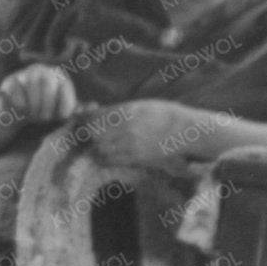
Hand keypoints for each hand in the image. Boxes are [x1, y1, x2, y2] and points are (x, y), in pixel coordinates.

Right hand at [0, 64, 77, 124]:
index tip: (61, 117)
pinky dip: (20, 105)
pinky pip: (16, 94)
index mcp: (59, 75)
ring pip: (31, 90)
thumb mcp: (64, 111)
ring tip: (34, 116)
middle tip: (44, 119)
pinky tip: (21, 110)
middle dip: (47, 107)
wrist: (20, 111)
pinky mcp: (9, 80)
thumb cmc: (47, 110)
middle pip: (48, 87)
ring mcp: (25, 73)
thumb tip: (95, 106)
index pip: (65, 89)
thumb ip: (80, 110)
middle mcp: (43, 69)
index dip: (64, 106)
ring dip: (33, 108)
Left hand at [75, 100, 211, 172]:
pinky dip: (103, 158)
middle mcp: (126, 127)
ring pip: (98, 149)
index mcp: (126, 111)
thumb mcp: (138, 105)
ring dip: (94, 147)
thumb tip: (91, 111)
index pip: (92, 117)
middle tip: (87, 134)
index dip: (82, 119)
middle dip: (86, 134)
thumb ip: (116, 110)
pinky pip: (110, 160)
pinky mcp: (136, 158)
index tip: (80, 120)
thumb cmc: (161, 114)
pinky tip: (107, 154)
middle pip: (91, 134)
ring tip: (99, 144)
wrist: (185, 130)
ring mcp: (131, 144)